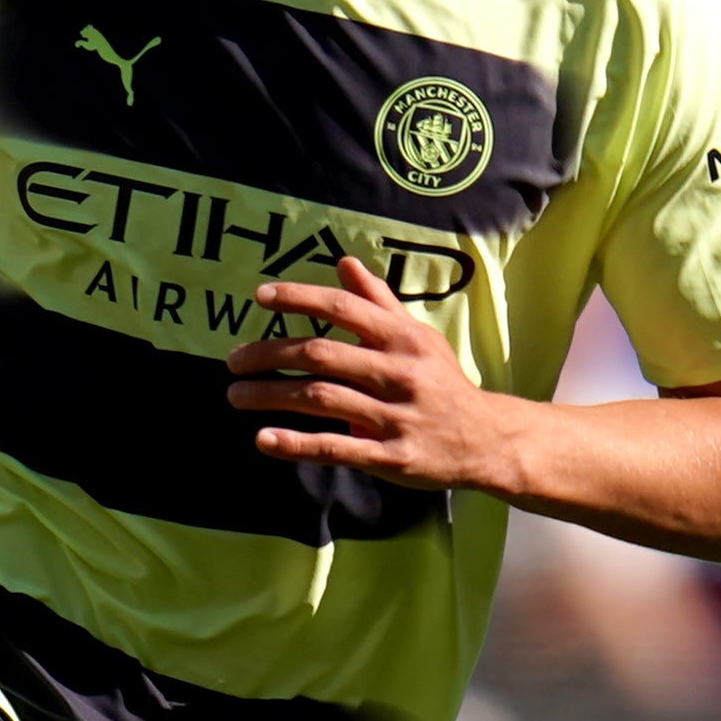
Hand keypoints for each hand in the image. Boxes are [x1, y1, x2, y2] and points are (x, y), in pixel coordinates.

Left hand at [227, 257, 525, 494]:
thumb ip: (378, 303)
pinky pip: (336, 447)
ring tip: (236, 395)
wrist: (487, 440)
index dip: (300, 299)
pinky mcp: (391, 457)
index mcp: (404, 339)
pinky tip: (264, 439)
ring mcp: (395, 417)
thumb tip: (344, 263)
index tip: (261, 298)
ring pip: (322, 399)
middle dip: (270, 354)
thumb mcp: (418, 338)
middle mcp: (400, 373)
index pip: (345, 309)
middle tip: (233, 361)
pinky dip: (296, 443)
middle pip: (322, 354)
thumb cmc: (442, 383)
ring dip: (271, 395)